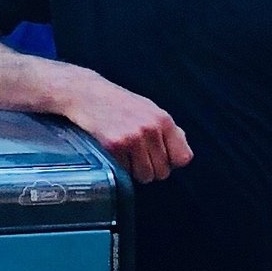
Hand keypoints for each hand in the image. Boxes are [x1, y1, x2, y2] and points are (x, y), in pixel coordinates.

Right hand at [61, 74, 192, 183]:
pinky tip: (114, 149)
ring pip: (146, 176)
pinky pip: (126, 171)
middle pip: (163, 172)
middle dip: (151, 168)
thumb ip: (168, 131)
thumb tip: (183, 155)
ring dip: (135, 170)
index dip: (172, 162)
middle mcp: (151, 129)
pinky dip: (119, 165)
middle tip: (138, 155)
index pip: (184, 158)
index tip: (161, 157)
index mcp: (164, 120)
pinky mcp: (115, 145)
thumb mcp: (150, 110)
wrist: (87, 94)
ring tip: (127, 153)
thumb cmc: (120, 104)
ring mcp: (133, 138)